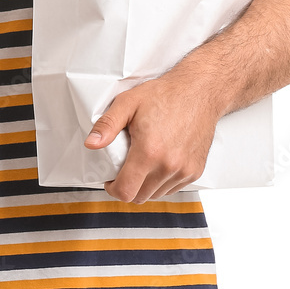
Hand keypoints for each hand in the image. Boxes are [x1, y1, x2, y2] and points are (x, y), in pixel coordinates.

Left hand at [84, 73, 219, 202]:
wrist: (198, 91)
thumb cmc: (164, 94)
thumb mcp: (128, 102)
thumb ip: (107, 125)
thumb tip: (91, 144)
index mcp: (149, 152)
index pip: (126, 191)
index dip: (113, 189)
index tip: (110, 179)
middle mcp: (168, 166)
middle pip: (140, 197)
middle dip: (128, 186)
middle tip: (125, 167)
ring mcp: (184, 171)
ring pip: (157, 194)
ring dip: (145, 185)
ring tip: (142, 162)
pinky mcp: (195, 171)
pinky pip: (173, 188)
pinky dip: (162, 181)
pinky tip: (159, 162)